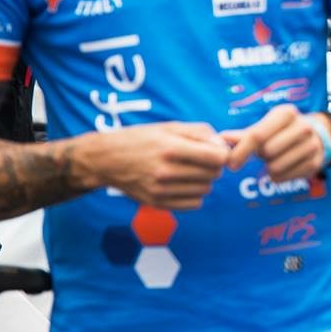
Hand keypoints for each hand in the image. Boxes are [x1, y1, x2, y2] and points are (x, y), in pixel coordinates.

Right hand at [80, 121, 229, 210]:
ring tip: (190, 170)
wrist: (106, 160)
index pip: (217, 158)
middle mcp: (165, 172)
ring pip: (205, 190)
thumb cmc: (141, 139)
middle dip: (213, 166)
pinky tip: (184, 184)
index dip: (221, 153)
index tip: (215, 150)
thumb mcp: (170, 127)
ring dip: (204, 180)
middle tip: (202, 159)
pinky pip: (194, 204)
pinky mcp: (156, 203)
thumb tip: (224, 146)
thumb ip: (201, 133)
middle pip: (214, 174)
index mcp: (171, 148)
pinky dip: (195, 195)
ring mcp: (160, 190)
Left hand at [223, 104, 330, 182]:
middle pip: (267, 152)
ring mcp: (312, 144)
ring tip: (275, 158)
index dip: (242, 151)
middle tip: (265, 153)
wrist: (316, 136)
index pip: (258, 135)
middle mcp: (303, 126)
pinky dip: (278, 176)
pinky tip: (283, 166)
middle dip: (261, 156)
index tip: (231, 164)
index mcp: (286, 113)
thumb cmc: (281, 132)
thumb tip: (221, 139)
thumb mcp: (265, 127)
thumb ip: (243, 135)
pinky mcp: (315, 162)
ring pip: (275, 167)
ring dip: (268, 168)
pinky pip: (284, 177)